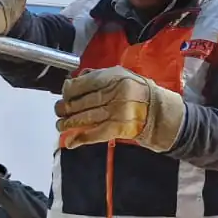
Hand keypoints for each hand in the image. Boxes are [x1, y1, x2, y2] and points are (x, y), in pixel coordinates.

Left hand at [54, 66, 185, 151]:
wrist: (158, 111)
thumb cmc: (137, 92)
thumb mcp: (121, 75)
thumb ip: (97, 76)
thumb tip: (72, 82)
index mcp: (115, 76)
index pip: (84, 83)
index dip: (69, 90)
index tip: (64, 94)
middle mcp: (115, 93)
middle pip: (82, 102)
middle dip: (66, 108)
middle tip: (58, 111)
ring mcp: (117, 112)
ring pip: (85, 118)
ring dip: (68, 124)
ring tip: (60, 125)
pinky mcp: (118, 128)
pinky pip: (94, 134)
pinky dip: (80, 139)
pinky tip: (70, 142)